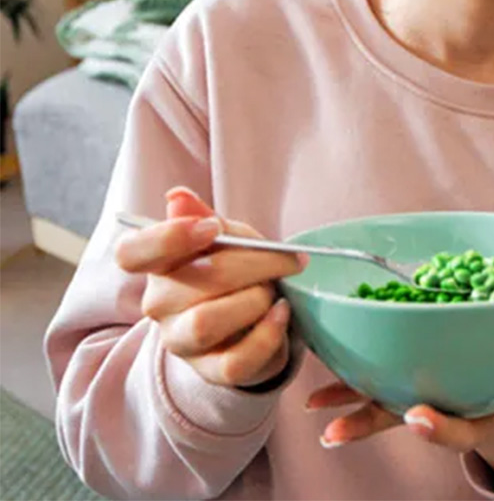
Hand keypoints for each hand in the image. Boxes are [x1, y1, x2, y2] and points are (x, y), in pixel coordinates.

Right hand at [114, 186, 306, 388]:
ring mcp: (181, 342)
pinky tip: (281, 314)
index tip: (211, 228)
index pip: (132, 254)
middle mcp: (159, 306)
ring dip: (255, 300)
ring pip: (207, 322)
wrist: (259, 319)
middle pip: (195, 282)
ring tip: (274, 291)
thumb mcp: (228, 238)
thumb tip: (178, 196)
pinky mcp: (211, 371)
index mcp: (159, 266)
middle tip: (287, 260)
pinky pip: (236, 361)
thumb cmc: (239, 271)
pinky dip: (267, 334)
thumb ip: (204, 218)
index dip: (167, 238)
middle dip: (254, 265)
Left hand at [307, 333, 493, 485]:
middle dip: (433, 425)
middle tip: (416, 418)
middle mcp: (467, 418)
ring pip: (399, 418)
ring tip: (330, 425)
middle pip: (449, 426)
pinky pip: (378, 402)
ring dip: (365, 421)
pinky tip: (318, 404)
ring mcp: (436, 411)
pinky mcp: (411, 400)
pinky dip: (350, 400)